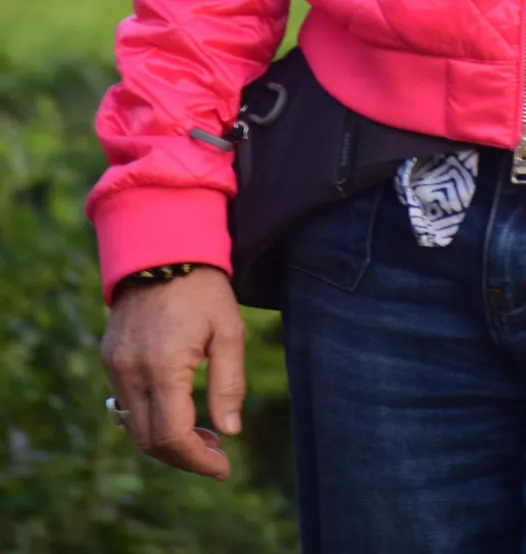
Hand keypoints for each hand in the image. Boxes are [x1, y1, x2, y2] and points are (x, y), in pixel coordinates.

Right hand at [101, 266, 244, 479]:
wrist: (163, 246)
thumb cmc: (203, 287)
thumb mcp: (228, 330)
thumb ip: (228, 383)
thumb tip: (228, 432)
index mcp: (162, 367)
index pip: (172, 436)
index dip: (197, 460)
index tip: (223, 466)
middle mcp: (130, 371)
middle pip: (149, 441)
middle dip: (183, 456)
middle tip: (215, 453)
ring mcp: (115, 365)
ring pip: (133, 427)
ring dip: (165, 441)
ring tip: (201, 435)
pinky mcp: (110, 357)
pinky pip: (124, 404)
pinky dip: (149, 419)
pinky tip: (177, 410)